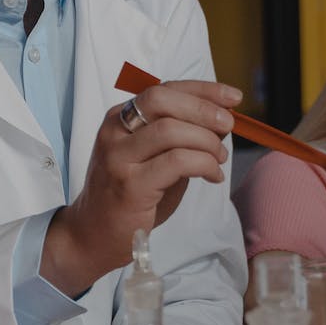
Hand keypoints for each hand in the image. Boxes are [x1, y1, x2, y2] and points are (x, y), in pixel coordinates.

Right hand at [43, 80, 239, 295]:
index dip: (202, 90)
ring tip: (219, 159)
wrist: (93, 234)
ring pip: (172, 130)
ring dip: (206, 141)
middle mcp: (114, 132)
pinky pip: (177, 162)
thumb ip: (177, 136)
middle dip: (203, 109)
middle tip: (227, 126)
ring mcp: (119, 158)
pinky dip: (204, 164)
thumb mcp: (150, 157)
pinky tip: (212, 175)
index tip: (232, 97)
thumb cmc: (128, 195)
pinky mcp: (130, 186)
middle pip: (163, 101)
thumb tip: (219, 121)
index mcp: (119, 118)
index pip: (163, 89)